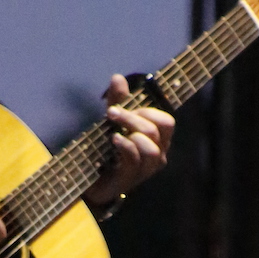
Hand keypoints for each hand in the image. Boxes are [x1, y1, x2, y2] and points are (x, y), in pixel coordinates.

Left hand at [85, 74, 174, 210]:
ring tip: (114, 132)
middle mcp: (157, 155)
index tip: (126, 108)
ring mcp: (146, 169)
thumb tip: (118, 77)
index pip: (167, 121)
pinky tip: (114, 139)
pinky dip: (125, 145)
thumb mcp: (112, 121)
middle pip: (159, 129)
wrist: (91, 180)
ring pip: (151, 146)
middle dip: (134, 117)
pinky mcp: (131, 178)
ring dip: (131, 132)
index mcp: (158, 140)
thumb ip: (117, 101)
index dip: (148, 111)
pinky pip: (135, 158)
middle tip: (112, 114)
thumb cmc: (108, 150)